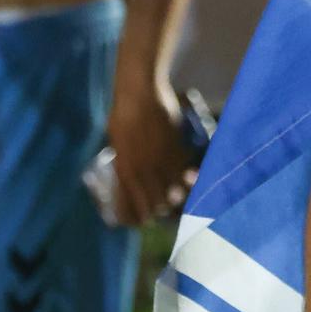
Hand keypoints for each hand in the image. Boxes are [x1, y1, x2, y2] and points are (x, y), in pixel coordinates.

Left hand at [104, 75, 195, 226]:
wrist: (139, 92)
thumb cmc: (122, 112)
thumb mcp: (117, 140)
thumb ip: (124, 157)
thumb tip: (128, 169)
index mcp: (123, 168)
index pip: (130, 202)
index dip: (137, 214)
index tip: (143, 218)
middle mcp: (141, 169)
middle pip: (153, 200)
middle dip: (159, 209)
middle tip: (163, 210)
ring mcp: (159, 159)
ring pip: (172, 188)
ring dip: (177, 196)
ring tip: (180, 198)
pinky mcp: (174, 147)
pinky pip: (184, 168)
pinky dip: (190, 176)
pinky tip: (193, 180)